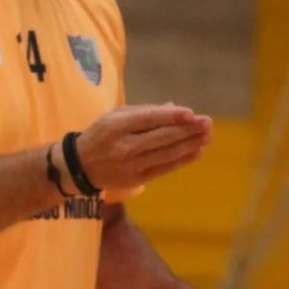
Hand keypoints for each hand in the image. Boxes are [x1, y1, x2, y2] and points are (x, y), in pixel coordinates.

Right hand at [72, 104, 212, 189]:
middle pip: (162, 137)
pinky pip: (164, 169)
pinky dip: (181, 160)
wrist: (80, 166)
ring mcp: (130, 165)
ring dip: (190, 145)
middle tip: (208, 123)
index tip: (192, 113)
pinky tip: (195, 152)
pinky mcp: (136, 179)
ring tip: (207, 137)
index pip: (149, 119)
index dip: (172, 117)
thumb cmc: (102, 134)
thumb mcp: (115, 116)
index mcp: (116, 126)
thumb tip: (175, 109)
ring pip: (166, 153)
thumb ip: (145, 111)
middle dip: (188, 130)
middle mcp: (123, 146)